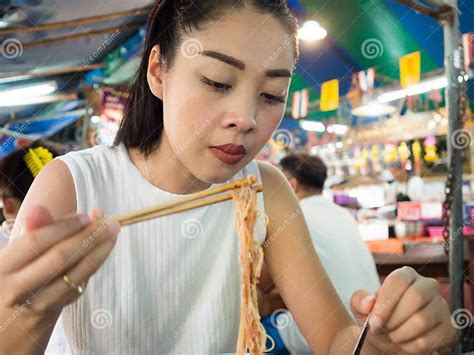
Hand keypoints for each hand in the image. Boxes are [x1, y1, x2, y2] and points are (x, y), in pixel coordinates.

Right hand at [0, 205, 120, 352]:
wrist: (6, 324)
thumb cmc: (11, 279)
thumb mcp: (14, 255)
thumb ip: (31, 232)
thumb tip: (39, 208)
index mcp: (2, 268)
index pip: (36, 242)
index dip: (64, 226)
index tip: (85, 215)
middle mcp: (17, 288)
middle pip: (60, 258)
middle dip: (89, 236)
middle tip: (110, 222)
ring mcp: (37, 303)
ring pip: (75, 274)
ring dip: (100, 251)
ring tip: (113, 232)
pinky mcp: (54, 312)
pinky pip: (78, 285)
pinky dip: (94, 264)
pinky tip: (103, 250)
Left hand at [350, 266, 456, 353]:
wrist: (390, 339)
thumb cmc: (378, 318)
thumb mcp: (361, 308)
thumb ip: (360, 301)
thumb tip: (369, 302)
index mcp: (406, 275)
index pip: (399, 280)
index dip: (385, 302)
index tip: (374, 321)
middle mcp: (427, 286)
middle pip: (414, 298)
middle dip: (393, 319)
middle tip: (383, 329)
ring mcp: (441, 306)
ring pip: (422, 320)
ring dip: (400, 334)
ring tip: (393, 335)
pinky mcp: (449, 327)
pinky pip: (430, 340)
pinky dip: (411, 346)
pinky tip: (405, 342)